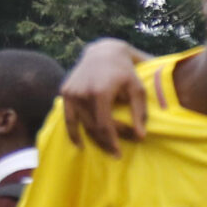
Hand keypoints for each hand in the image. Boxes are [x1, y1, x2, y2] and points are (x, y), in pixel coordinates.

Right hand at [59, 39, 150, 155]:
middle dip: (106, 141)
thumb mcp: (137, 89)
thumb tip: (141, 137)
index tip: (119, 153)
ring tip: (105, 149)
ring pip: (82, 124)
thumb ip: (139, 113)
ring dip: (93, 139)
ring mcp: (71, 93)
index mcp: (99, 92)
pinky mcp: (65, 92)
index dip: (111, 141)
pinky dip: (73, 132)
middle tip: (117, 152)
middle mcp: (81, 93)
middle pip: (92, 126)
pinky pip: (68, 117)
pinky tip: (80, 144)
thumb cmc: (126, 72)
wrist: (104, 53)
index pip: (104, 124)